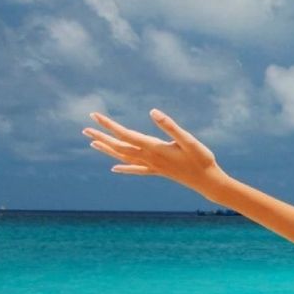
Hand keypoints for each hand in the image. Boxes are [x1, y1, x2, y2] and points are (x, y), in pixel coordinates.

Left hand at [84, 109, 229, 197]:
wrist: (208, 182)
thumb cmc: (201, 159)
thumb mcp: (188, 140)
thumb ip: (170, 125)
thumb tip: (152, 111)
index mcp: (154, 148)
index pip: (126, 135)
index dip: (109, 125)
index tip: (95, 115)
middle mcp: (149, 158)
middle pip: (120, 147)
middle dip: (102, 137)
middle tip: (85, 129)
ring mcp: (152, 166)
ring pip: (124, 158)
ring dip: (108, 150)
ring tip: (93, 143)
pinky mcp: (158, 171)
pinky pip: (136, 170)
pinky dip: (123, 168)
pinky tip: (114, 168)